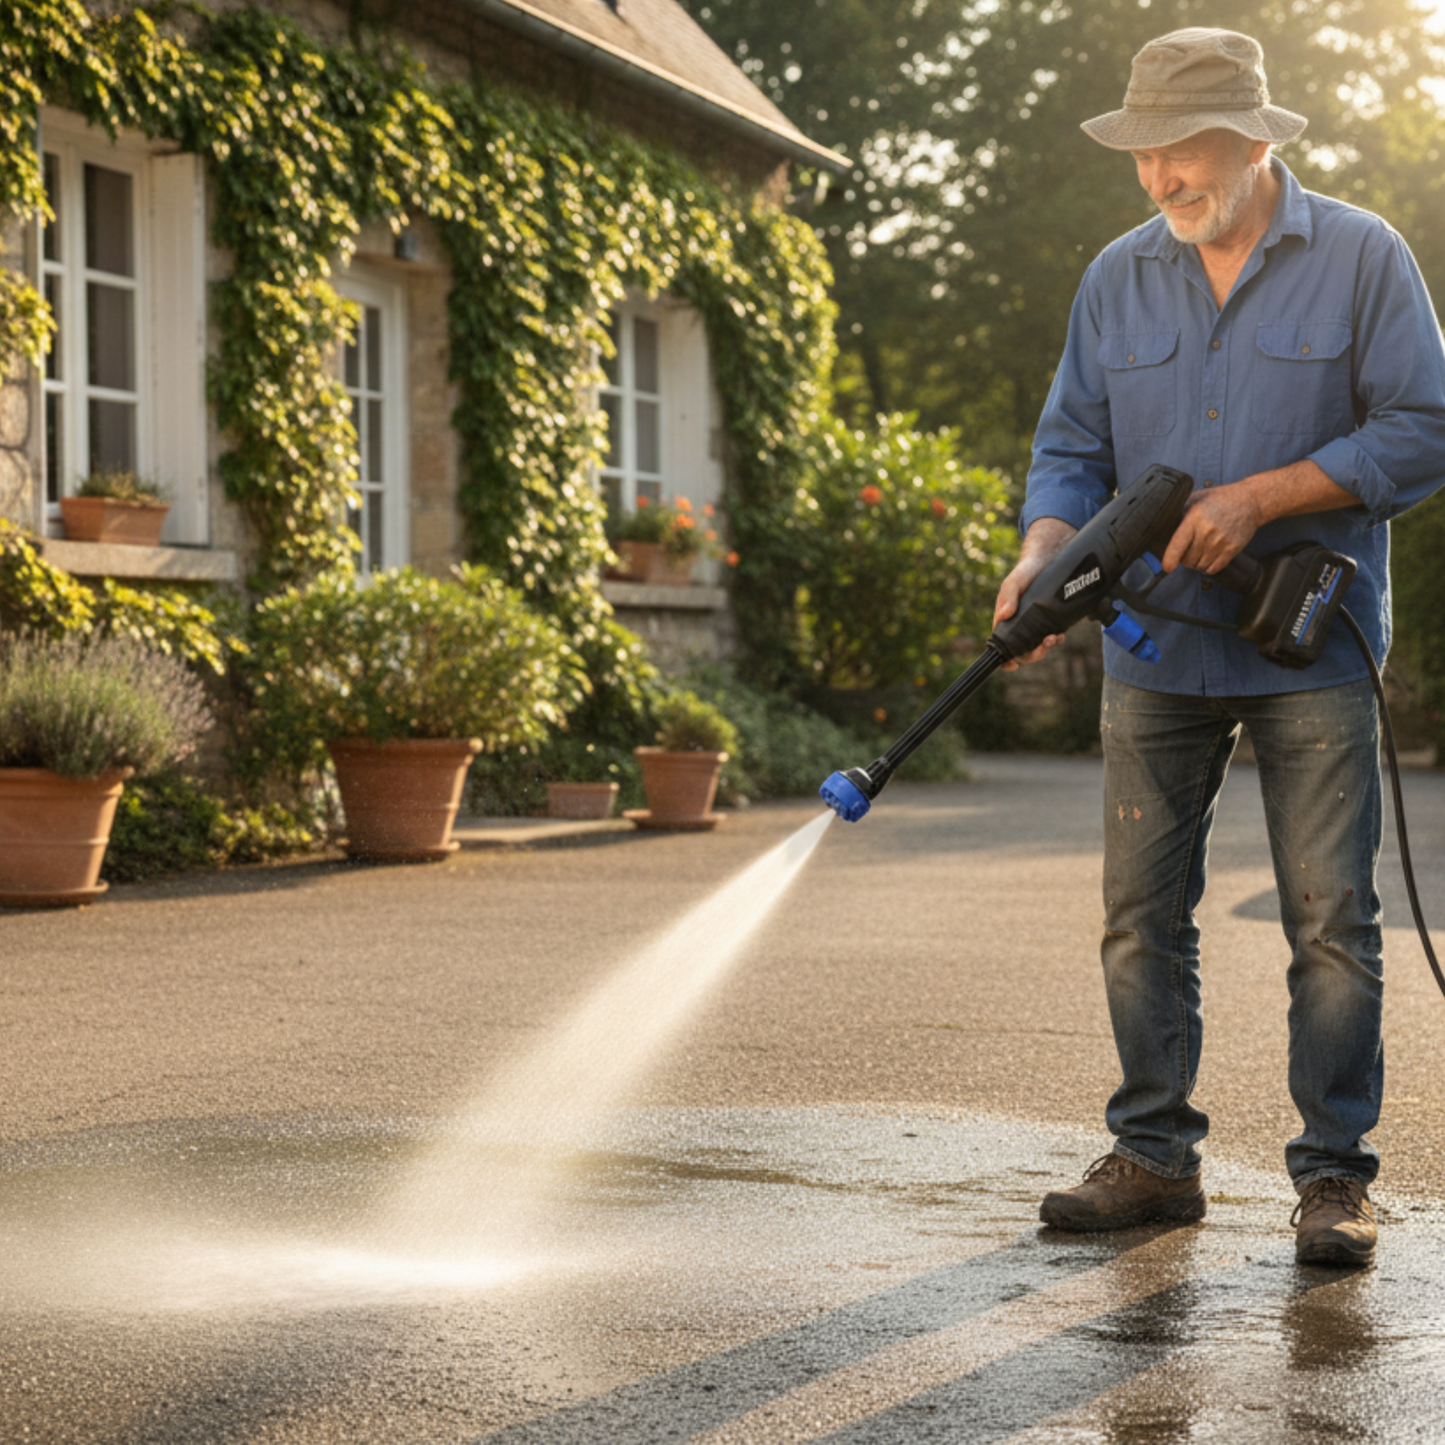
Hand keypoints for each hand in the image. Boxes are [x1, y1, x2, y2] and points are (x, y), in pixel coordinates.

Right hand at [993, 518, 1075, 670]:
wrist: (1046, 562)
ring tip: (1056, 637)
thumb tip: (1004, 615)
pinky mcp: (1048, 622)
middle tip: (1047, 642)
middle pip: (1023, 651)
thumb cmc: (1024, 573)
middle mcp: (1018, 626)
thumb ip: (1008, 597)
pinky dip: (1055, 639)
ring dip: (1046, 647)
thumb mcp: (1014, 582)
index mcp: (1005, 621)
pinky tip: (1061, 633)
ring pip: (1037, 647)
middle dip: (1035, 653)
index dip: (1006, 658)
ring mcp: (1033, 626)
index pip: (1002, 645)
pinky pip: (1049, 638)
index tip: (1014, 664)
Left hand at [1161, 482, 1262, 574]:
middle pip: (1187, 560)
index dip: (1169, 560)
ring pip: (1200, 566)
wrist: (1250, 500)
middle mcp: (1207, 532)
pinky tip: (1208, 558)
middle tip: (1186, 552)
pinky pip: (1214, 569)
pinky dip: (1208, 568)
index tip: (1167, 567)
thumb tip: (1163, 529)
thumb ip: (1180, 514)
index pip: (1177, 546)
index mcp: (1194, 519)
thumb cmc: (1220, 499)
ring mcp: (1221, 542)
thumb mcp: (1196, 500)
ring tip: (1198, 553)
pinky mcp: (1232, 549)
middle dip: (1184, 559)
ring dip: (1196, 564)